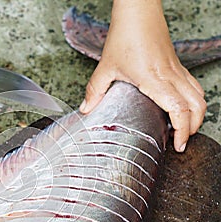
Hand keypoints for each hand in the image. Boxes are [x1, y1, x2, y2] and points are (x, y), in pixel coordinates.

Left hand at [79, 0, 205, 151]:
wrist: (139, 11)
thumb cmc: (125, 35)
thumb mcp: (106, 67)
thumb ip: (95, 90)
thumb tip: (86, 108)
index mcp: (155, 79)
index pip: (179, 109)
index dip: (183, 130)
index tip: (179, 144)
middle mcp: (171, 76)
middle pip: (196, 106)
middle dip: (193, 127)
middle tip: (181, 142)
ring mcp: (177, 69)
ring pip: (199, 95)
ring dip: (196, 114)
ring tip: (184, 128)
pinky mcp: (177, 64)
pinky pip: (193, 85)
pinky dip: (193, 100)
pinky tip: (182, 107)